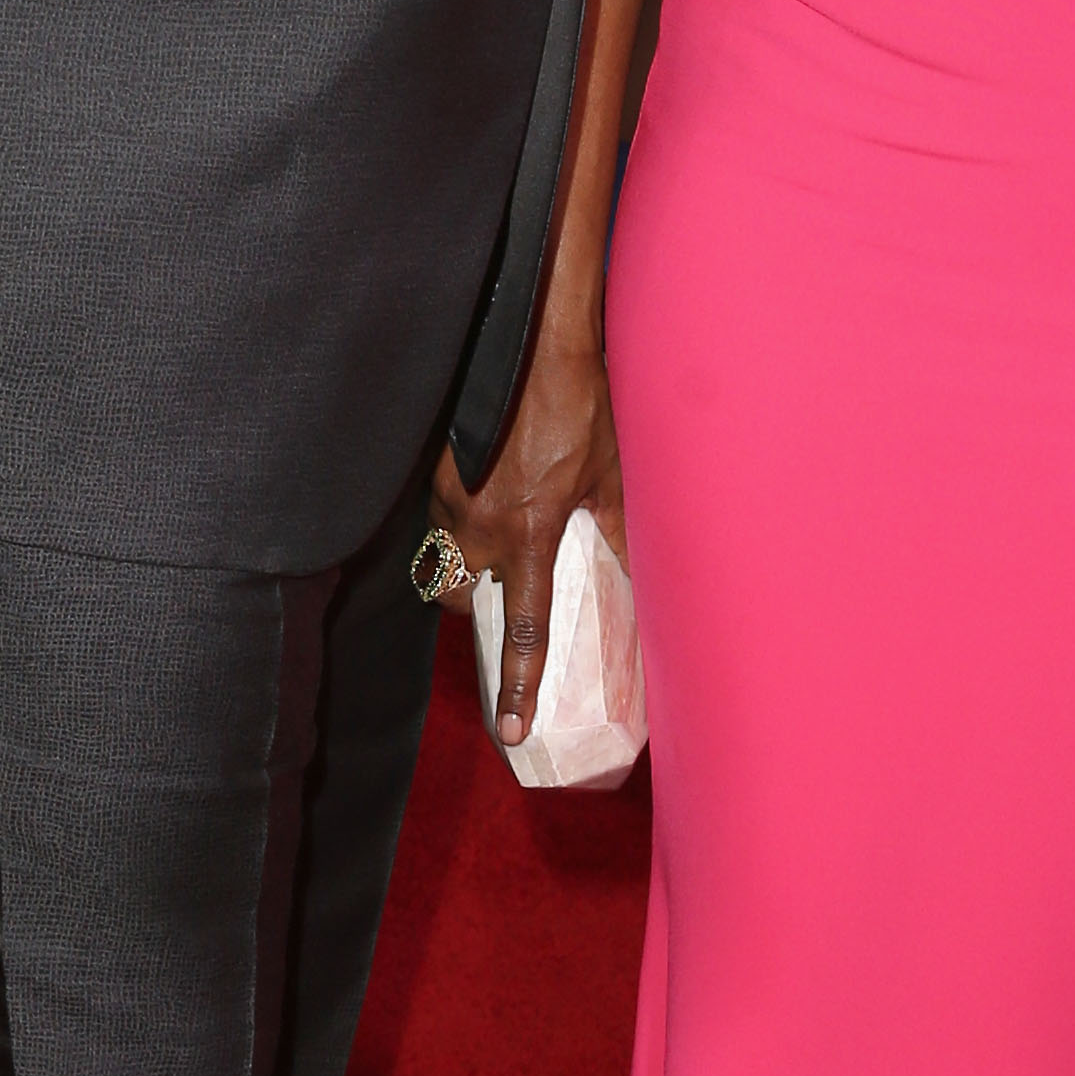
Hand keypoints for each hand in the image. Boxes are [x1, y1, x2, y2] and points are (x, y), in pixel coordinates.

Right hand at [429, 332, 625, 749]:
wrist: (531, 344)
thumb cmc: (581, 407)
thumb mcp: (615, 474)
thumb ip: (622, 531)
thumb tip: (643, 577)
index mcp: (530, 533)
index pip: (523, 627)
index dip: (517, 685)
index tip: (511, 731)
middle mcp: (479, 525)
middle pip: (456, 597)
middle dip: (470, 603)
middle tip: (497, 587)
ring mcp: (448, 497)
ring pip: (441, 556)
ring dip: (460, 559)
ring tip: (493, 533)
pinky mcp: (432, 469)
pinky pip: (437, 515)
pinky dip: (455, 517)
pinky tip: (483, 488)